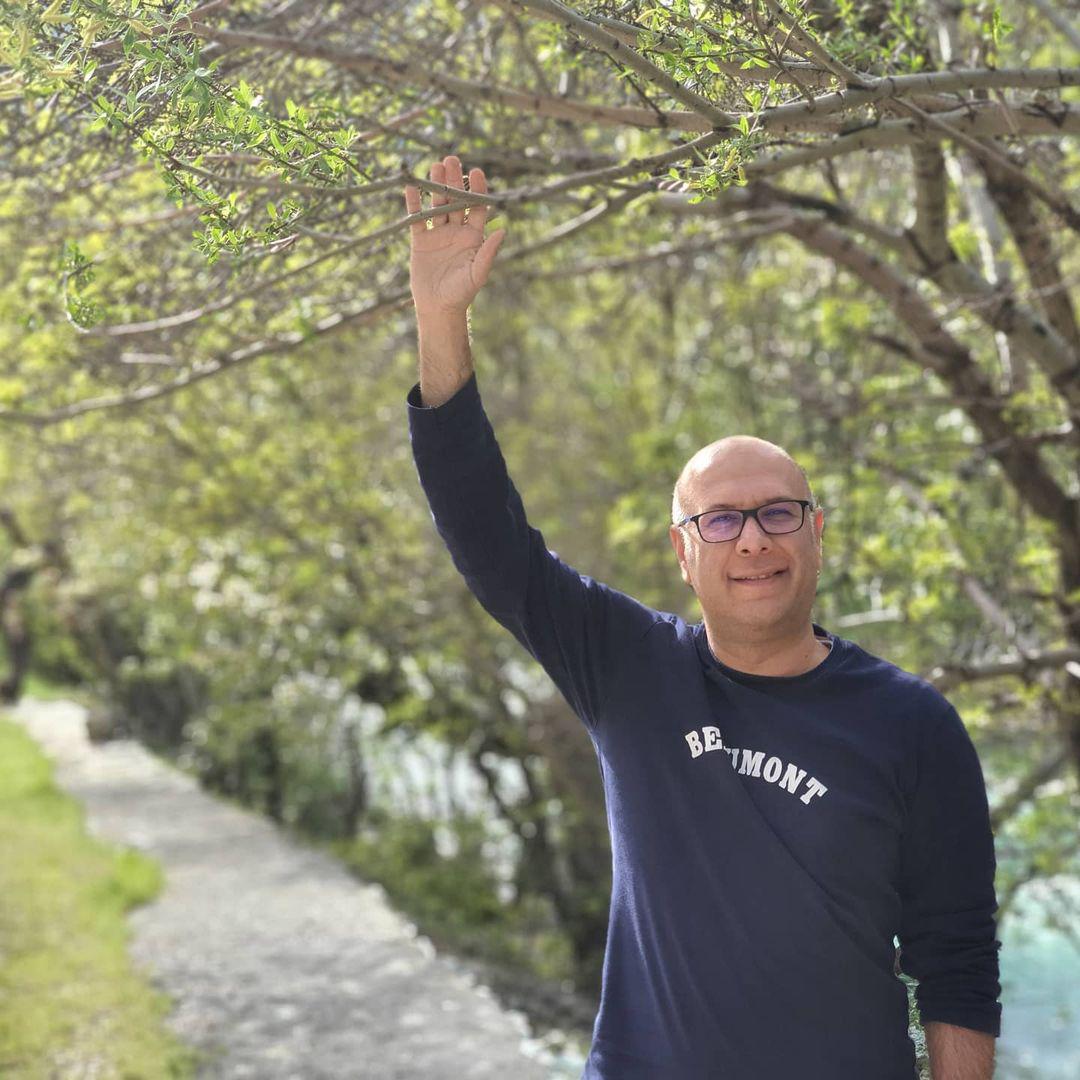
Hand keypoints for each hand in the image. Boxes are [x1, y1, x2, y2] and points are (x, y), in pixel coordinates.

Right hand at [403, 155, 505, 315]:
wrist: (438, 308)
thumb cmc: (461, 294)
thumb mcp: (477, 273)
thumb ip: (488, 252)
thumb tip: (502, 230)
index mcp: (473, 237)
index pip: (477, 207)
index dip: (477, 190)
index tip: (476, 172)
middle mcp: (456, 232)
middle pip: (455, 200)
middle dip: (454, 181)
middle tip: (452, 159)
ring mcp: (438, 234)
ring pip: (437, 204)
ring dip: (436, 186)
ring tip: (435, 166)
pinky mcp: (420, 241)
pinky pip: (416, 218)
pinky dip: (413, 203)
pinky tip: (410, 186)